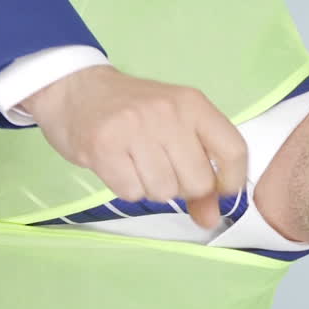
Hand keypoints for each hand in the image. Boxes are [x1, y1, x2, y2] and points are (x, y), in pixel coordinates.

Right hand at [23, 65, 247, 228]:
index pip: (233, 151)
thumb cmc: (130, 111)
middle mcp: (167, 112)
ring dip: (151, 188)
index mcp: (192, 103)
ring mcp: (135, 128)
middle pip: (198, 182)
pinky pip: (132, 193)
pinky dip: (127, 188)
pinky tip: (119, 166)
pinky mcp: (104, 146)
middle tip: (162, 169)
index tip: (218, 191)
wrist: (75, 89)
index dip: (231, 182)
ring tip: (136, 163)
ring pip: (164, 192)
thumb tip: (211, 218)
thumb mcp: (173, 128)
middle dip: (182, 189)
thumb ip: (199, 171)